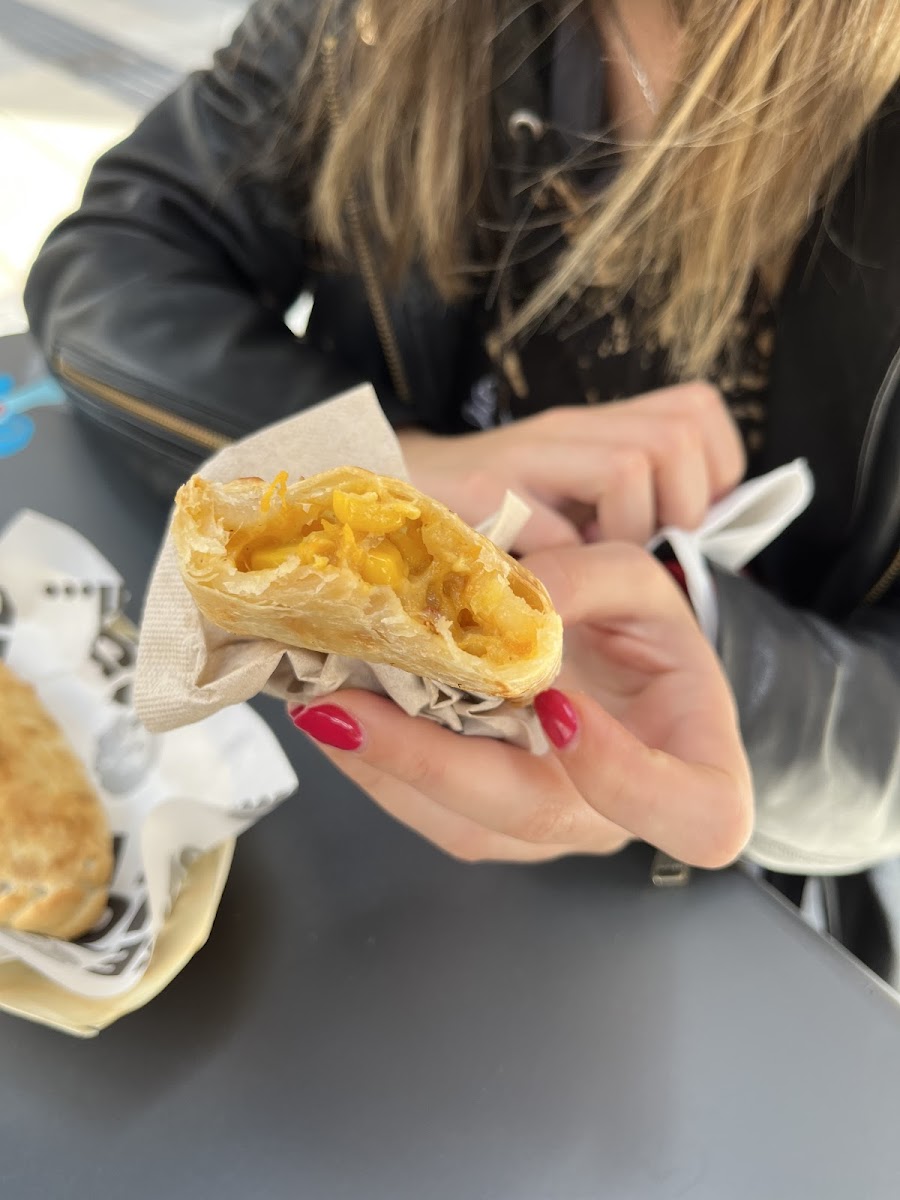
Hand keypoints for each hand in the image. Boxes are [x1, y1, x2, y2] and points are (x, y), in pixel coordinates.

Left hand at [288, 543, 752, 868]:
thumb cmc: (643, 637)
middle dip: (433, 762)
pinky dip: (376, 764)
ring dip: (385, 765)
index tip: (557, 705)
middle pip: (533, 817)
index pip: (691, 816)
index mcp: (694, 777)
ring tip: (322, 704)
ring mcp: (545, 834)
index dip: (625, 777)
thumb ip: (589, 579)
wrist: (611, 671)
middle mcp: (613, 821)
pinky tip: (336, 716)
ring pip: (464, 826)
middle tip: (348, 708)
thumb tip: (514, 594)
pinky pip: (429, 813)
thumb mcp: (639, 587)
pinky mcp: (486, 827)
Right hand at [399, 382, 744, 553]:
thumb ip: (615, 509)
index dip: (715, 471)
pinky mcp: (483, 491)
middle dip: (681, 508)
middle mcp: (565, 430)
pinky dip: (570, 568)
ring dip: (628, 534)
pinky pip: (563, 530)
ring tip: (590, 564)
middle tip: (641, 550)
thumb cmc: (475, 521)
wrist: (372, 506)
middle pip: (678, 434)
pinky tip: (547, 585)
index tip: (681, 522)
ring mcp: (524, 456)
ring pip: (633, 466)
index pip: (695, 411)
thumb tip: (685, 540)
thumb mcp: (556, 505)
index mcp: (592, 430)